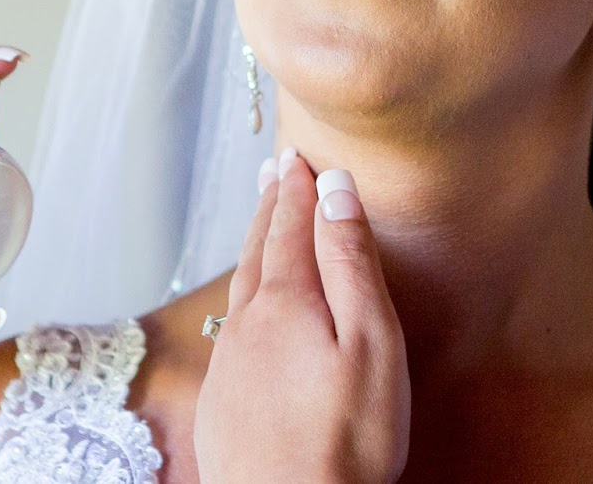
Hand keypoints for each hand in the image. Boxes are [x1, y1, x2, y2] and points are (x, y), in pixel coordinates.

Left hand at [194, 148, 410, 483]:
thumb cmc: (346, 436)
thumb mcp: (369, 340)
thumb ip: (350, 262)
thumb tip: (334, 189)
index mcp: (286, 301)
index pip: (289, 228)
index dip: (296, 190)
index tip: (297, 157)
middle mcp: (247, 323)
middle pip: (258, 251)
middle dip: (269, 209)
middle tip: (274, 174)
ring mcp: (230, 363)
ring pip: (241, 289)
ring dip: (253, 249)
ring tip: (260, 225)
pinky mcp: (223, 400)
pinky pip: (232, 328)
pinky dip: (243, 299)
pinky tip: (249, 311)